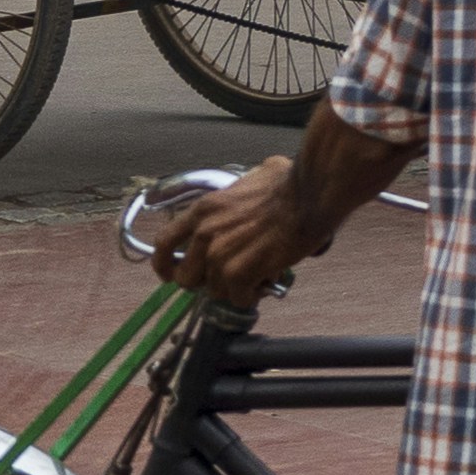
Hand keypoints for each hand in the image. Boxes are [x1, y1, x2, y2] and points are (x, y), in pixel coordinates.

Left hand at [166, 159, 315, 306]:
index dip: (163, 264)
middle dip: (206, 281)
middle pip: (186, 277)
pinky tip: (265, 284)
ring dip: (234, 289)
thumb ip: (240, 189)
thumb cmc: (291, 181)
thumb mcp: (254, 176)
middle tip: (227, 277)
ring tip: (255, 279)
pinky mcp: (239, 272)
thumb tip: (250, 186)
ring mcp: (219, 255)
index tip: (170, 275)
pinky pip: (238, 297)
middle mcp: (204, 234)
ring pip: (214, 290)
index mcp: (203, 210)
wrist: (311, 194)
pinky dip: (251, 295)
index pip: (164, 243)